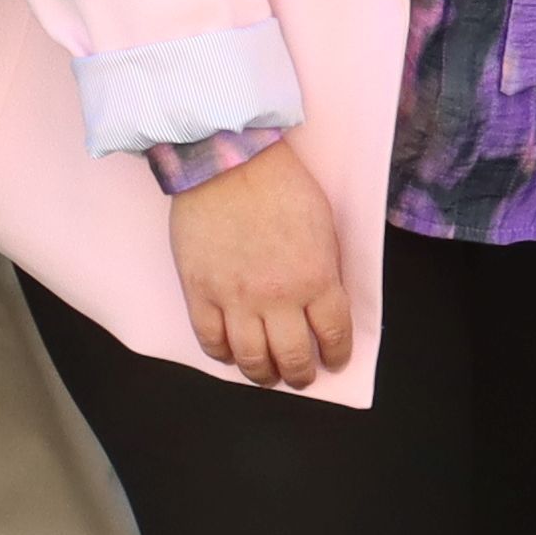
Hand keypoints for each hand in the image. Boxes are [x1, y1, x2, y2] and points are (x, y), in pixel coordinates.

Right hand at [164, 143, 352, 389]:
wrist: (226, 159)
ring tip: (265, 373)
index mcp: (316, 279)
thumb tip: (323, 304)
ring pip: (252, 360)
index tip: (333, 360)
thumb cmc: (279, 183)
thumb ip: (325, 269)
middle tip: (299, 375)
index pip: (333, 336)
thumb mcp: (324, 226)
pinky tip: (230, 352)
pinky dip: (223, 354)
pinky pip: (210, 340)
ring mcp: (236, 298)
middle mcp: (278, 297)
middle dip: (300, 375)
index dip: (335, 355)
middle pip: (293, 358)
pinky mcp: (200, 291)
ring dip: (262, 374)